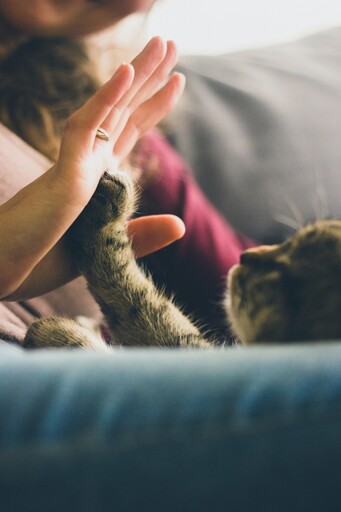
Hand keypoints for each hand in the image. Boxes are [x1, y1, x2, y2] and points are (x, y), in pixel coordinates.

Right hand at [0, 37, 185, 299]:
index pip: (129, 132)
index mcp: (96, 178)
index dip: (152, 104)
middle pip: (124, 111)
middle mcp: (87, 164)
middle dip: (149, 77)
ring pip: (110, 110)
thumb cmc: (43, 260)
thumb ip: (141, 235)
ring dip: (136, 75)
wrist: (3, 273)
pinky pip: (84, 129)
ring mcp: (75, 165)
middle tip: (171, 44)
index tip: (176, 81)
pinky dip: (105, 100)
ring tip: (163, 43)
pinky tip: (126, 72)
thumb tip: (181, 224)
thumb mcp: (106, 249)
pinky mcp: (63, 174)